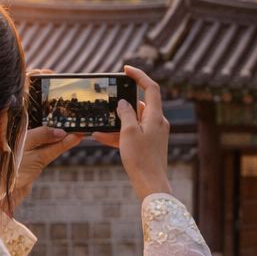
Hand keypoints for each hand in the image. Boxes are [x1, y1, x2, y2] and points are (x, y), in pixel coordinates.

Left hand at [7, 70, 82, 208]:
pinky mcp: (39, 158)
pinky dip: (68, 142)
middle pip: (38, 110)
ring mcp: (30, 144)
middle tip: (65, 89)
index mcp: (9, 123)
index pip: (20, 97)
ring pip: (50, 128)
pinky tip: (79, 134)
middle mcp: (20, 131)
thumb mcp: (20, 149)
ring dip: (64, 121)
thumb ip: (40, 137)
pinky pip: (56, 147)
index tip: (46, 74)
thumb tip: (62, 131)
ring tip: (77, 111)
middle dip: (53, 100)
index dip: (32, 82)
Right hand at [93, 65, 171, 200]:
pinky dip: (118, 134)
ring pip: (133, 121)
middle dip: (122, 104)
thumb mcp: (129, 133)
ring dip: (116, 122)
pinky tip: (99, 136)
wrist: (150, 186)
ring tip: (99, 123)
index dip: (139, 76)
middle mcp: (157, 123)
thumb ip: (125, 114)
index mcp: (156, 117)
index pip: (151, 88)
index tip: (126, 69)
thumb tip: (123, 103)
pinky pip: (131, 135)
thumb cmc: (141, 159)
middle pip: (140, 105)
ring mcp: (153, 135)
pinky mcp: (148, 145)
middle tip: (108, 101)